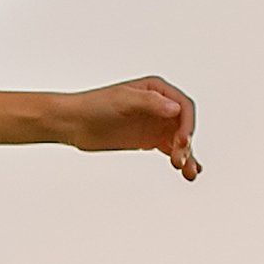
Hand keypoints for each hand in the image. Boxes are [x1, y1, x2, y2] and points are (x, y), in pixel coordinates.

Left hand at [64, 75, 199, 179]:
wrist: (75, 123)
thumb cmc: (95, 105)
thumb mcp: (123, 100)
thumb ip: (150, 103)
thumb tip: (174, 109)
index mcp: (156, 90)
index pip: (183, 107)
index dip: (187, 125)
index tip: (182, 141)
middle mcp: (160, 106)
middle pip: (184, 126)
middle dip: (186, 144)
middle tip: (179, 159)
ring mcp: (155, 124)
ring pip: (180, 140)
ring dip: (187, 155)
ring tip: (188, 173)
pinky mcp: (149, 139)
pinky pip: (171, 149)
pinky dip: (180, 159)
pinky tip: (187, 171)